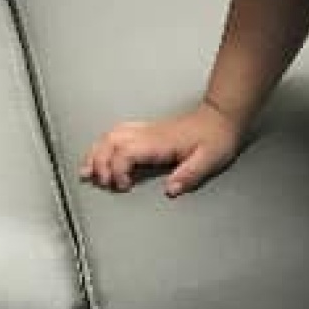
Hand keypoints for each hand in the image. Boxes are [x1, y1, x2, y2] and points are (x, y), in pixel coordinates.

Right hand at [79, 100, 242, 198]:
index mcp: (159, 142)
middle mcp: (148, 134)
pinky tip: (99, 154)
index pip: (125, 152)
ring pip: (109, 136)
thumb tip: (171, 190)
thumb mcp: (209, 160)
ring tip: (87, 171)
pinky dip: (103, 145)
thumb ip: (189, 175)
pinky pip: (116, 133)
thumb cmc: (215, 138)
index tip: (124, 186)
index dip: (117, 170)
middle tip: (101, 182)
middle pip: (110, 142)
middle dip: (98, 163)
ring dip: (95, 153)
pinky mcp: (147, 131)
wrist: (221, 119)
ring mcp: (146, 130)